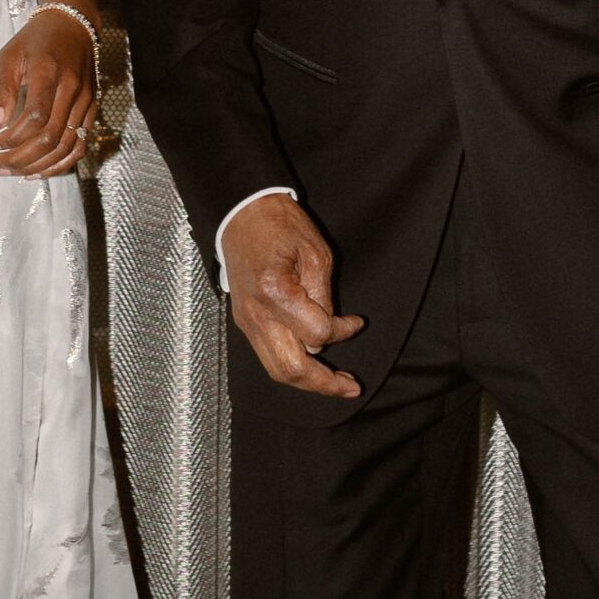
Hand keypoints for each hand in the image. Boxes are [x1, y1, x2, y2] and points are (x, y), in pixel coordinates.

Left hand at [0, 7, 98, 177]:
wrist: (73, 23)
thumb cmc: (35, 40)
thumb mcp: (9, 55)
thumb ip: (2, 89)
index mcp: (48, 72)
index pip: (34, 117)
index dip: (12, 138)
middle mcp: (71, 88)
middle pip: (50, 138)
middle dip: (20, 158)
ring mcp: (86, 100)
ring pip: (66, 147)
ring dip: (37, 166)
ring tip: (12, 171)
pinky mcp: (92, 108)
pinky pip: (80, 145)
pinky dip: (60, 164)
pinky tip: (38, 170)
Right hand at [220, 192, 364, 396]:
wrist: (242, 211)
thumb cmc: (277, 223)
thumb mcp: (314, 250)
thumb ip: (324, 293)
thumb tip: (331, 325)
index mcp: (275, 293)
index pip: (317, 332)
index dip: (343, 330)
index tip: (357, 321)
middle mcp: (257, 314)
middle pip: (291, 369)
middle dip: (324, 384)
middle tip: (350, 387)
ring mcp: (247, 320)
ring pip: (277, 370)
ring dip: (307, 382)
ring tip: (333, 383)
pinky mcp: (245, 321)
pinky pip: (268, 356)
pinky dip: (292, 366)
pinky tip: (310, 363)